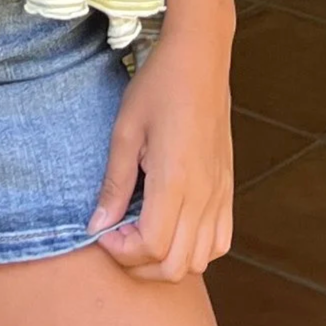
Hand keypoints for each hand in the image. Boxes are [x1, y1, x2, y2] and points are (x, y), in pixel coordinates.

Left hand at [87, 23, 234, 282]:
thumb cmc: (158, 86)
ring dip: (168, 260)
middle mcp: (203, 195)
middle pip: (176, 266)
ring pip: (201, 259)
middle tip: (117, 237)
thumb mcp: (125, 130)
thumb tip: (97, 225)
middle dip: (139, 264)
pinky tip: (173, 225)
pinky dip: (196, 248)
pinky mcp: (228, 187)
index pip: (153, 247)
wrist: (200, 59)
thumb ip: (114, 183)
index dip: (122, 251)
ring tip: (142, 232)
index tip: (103, 230)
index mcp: (175, 180)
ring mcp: (220, 193)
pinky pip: (220, 240)